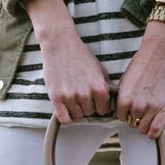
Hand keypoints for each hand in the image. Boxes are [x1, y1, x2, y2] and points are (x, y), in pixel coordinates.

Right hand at [24, 0, 111, 123]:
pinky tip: (66, 109)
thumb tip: (108, 102)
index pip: (103, 110)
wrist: (61, 45)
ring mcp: (71, 97)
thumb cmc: (80, 56)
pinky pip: (65, 119)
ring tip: (73, 98)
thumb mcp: (99, 70)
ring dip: (76, 110)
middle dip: (87, 106)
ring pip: (77, 116)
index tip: (94, 102)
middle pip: (90, 113)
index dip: (99, 106)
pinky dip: (67, 118)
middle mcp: (86, 94)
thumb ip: (104, 86)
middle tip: (80, 95)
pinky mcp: (56, 98)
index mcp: (99, 88)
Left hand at [116, 22, 164, 138]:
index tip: (128, 110)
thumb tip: (122, 109)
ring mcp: (152, 108)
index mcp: (124, 98)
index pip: (119, 117)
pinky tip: (152, 129)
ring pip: (143, 128)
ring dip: (143, 124)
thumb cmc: (144, 62)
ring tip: (146, 116)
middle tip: (138, 111)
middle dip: (133, 118)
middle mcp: (137, 105)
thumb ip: (124, 96)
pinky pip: (156, 129)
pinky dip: (153, 132)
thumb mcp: (126, 80)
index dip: (124, 113)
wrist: (161, 51)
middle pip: (131, 123)